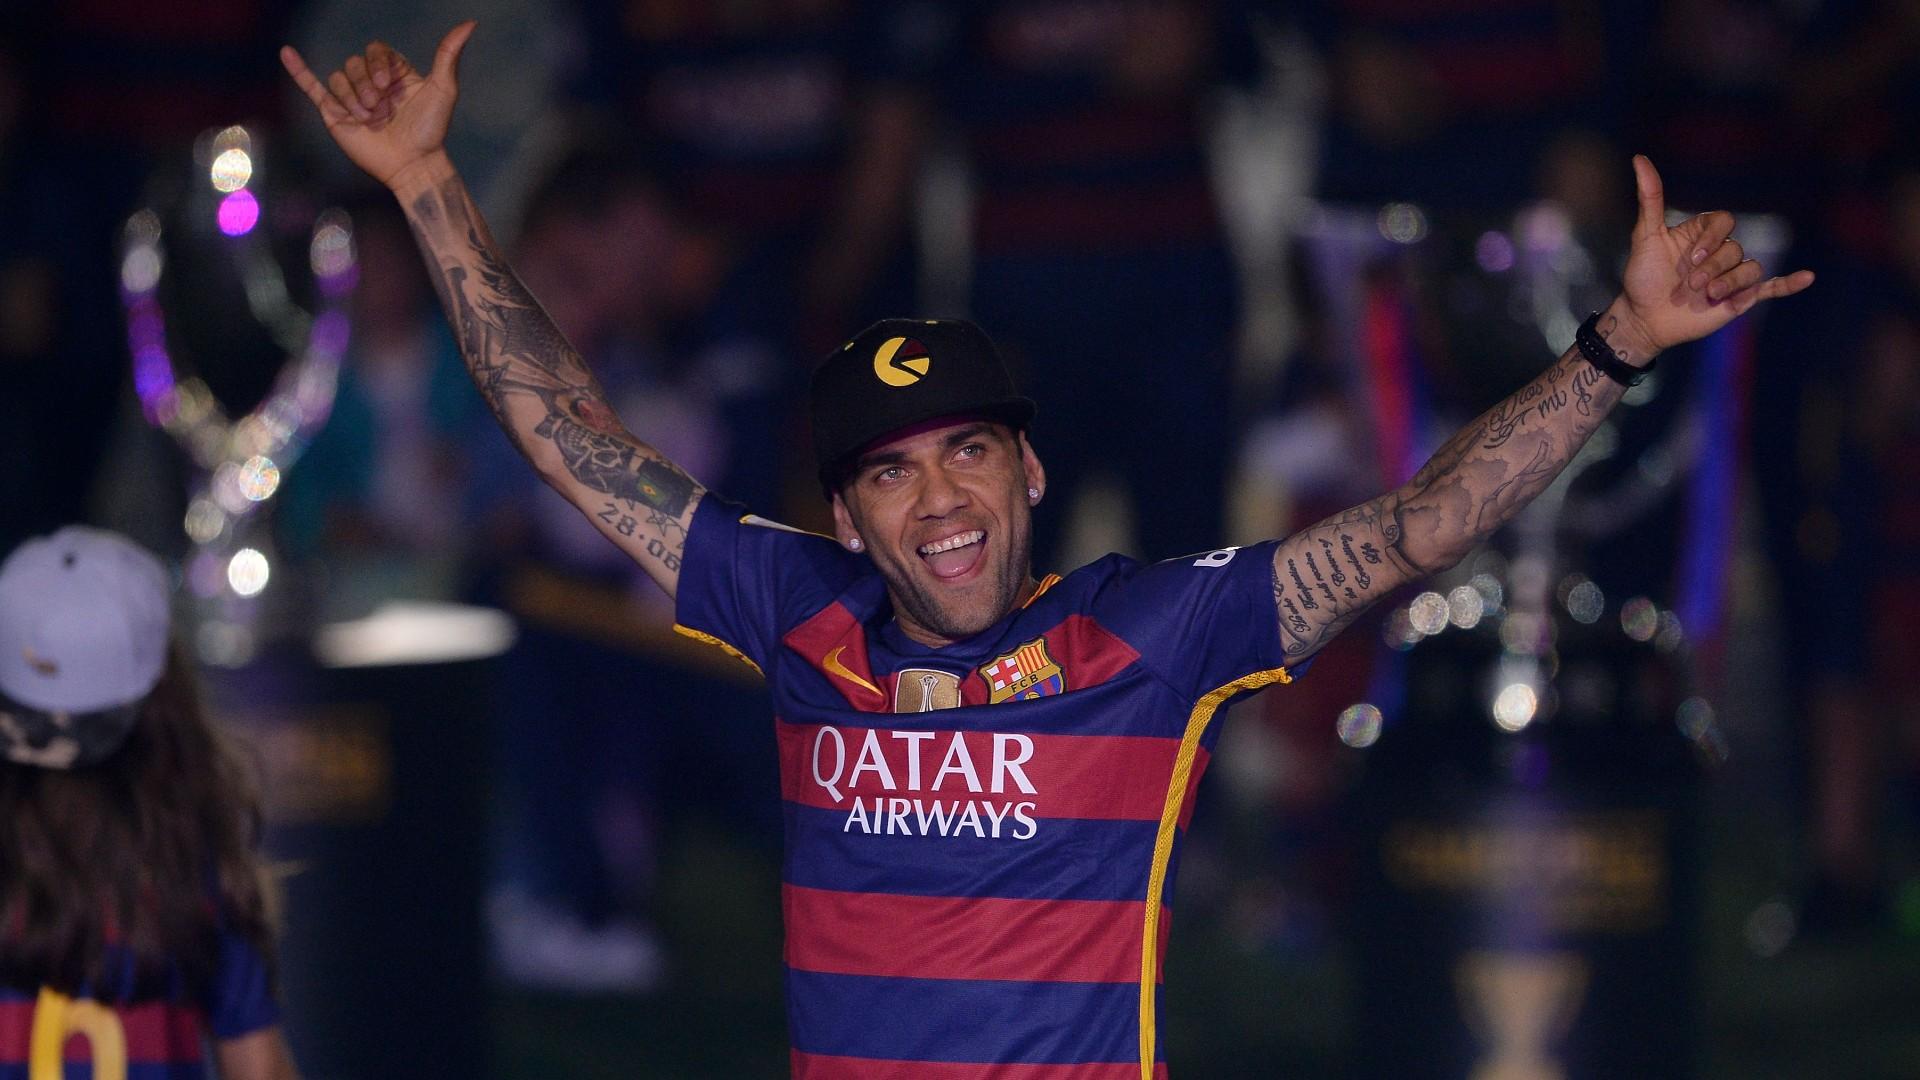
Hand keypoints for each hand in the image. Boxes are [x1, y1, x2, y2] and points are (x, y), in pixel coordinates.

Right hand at [280, 22, 475, 190]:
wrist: (413, 164)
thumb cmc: (431, 130)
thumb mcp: (444, 89)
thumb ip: (449, 54)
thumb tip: (470, 23)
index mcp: (394, 73)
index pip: (376, 50)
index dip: (378, 63)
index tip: (390, 86)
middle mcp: (372, 82)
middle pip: (354, 63)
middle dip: (367, 85)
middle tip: (381, 110)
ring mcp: (352, 97)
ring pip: (339, 78)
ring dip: (353, 97)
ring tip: (369, 119)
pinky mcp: (335, 114)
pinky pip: (312, 86)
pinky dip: (298, 70)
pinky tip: (286, 52)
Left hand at [1611, 154, 1814, 360]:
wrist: (1644, 319)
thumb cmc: (1643, 277)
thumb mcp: (1645, 236)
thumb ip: (1650, 199)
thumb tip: (1639, 159)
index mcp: (1703, 233)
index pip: (1724, 221)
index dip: (1712, 238)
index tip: (1691, 258)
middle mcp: (1720, 251)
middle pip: (1735, 249)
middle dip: (1713, 268)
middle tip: (1691, 285)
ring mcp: (1731, 275)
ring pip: (1750, 269)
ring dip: (1731, 282)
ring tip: (1708, 296)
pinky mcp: (1740, 298)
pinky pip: (1771, 287)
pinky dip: (1789, 283)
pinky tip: (1808, 277)